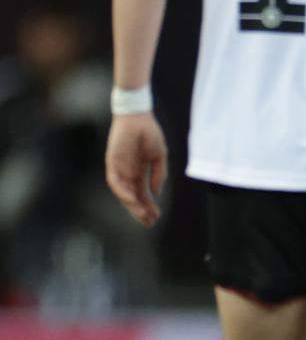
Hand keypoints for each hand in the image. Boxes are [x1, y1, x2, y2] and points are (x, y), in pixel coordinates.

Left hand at [104, 112, 167, 227]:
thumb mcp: (159, 156)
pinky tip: (132, 200)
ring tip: (143, 215)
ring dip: (132, 205)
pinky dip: (123, 192)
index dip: (150, 205)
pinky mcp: (112, 162)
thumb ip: (159, 174)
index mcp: (140, 171)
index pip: (144, 193)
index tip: (157, 216)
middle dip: (141, 210)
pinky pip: (115, 182)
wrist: (137, 116)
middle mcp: (129, 172)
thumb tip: (157, 192)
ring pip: (124, 192)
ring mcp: (120, 168)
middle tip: (149, 223)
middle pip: (134, 196)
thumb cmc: (149, 133)